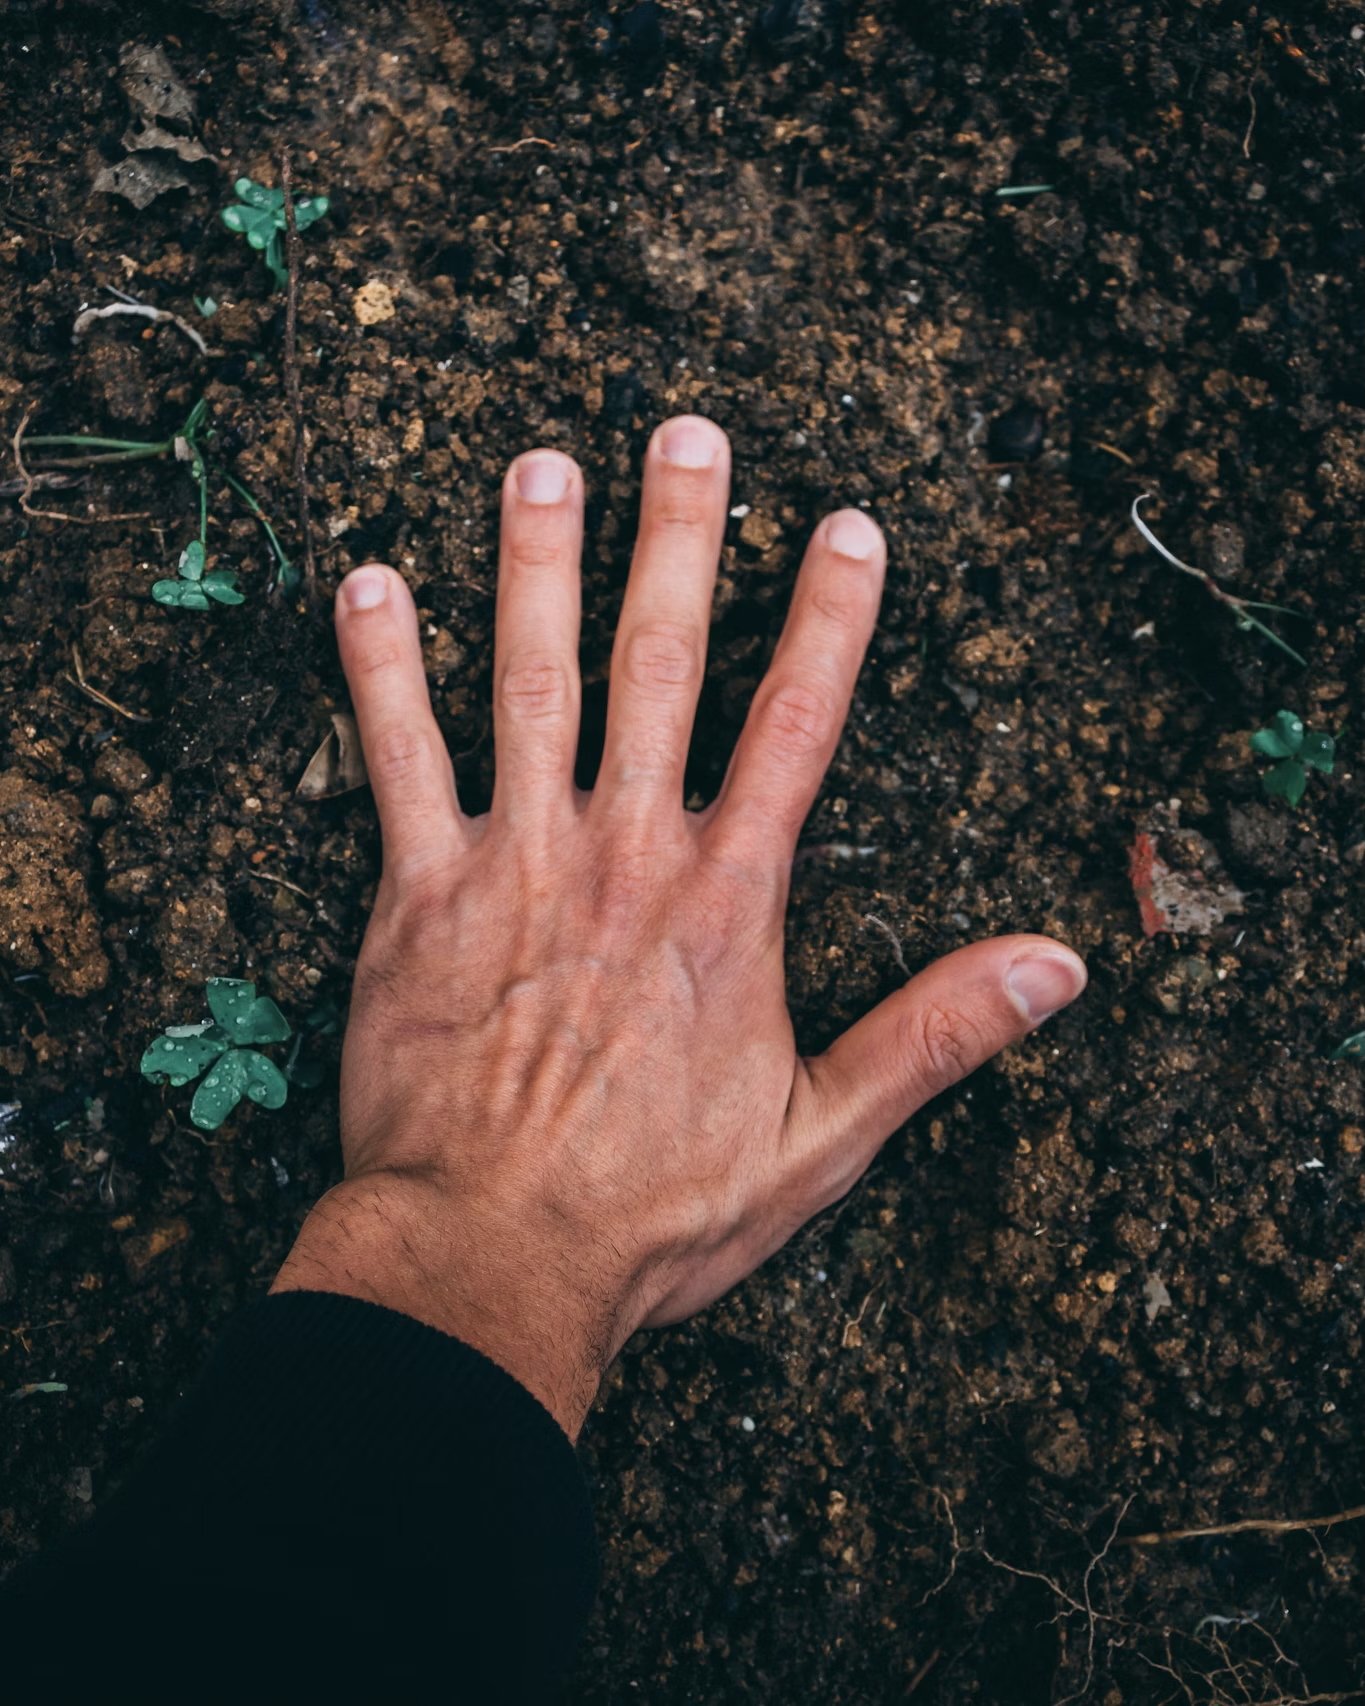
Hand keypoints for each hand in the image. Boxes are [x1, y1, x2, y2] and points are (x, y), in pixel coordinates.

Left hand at [272, 417, 1086, 1436]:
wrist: (492, 1257)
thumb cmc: (655, 1210)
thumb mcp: (822, 1139)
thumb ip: (934, 1037)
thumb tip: (1057, 968)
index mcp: (726, 902)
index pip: (796, 726)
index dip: (831, 618)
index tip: (848, 525)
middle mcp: (625, 851)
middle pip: (661, 663)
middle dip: (680, 540)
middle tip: (688, 435)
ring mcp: (516, 861)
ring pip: (529, 679)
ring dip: (536, 564)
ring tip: (541, 463)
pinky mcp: (416, 894)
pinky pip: (396, 758)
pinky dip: (378, 668)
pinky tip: (367, 583)